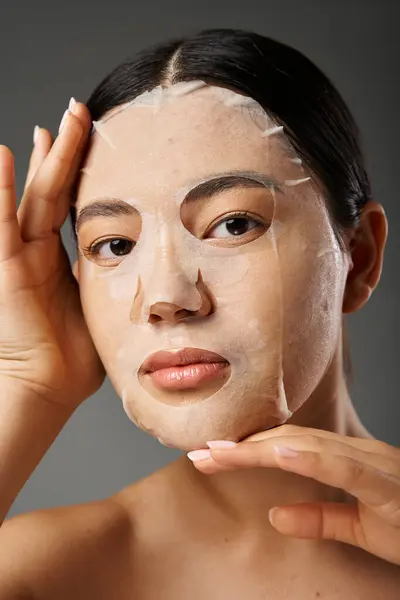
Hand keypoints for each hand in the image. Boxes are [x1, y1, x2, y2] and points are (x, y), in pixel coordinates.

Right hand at [0, 100, 104, 408]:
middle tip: (78, 112)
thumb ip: (106, 278)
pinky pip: (3, 223)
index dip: (78, 172)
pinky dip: (1, 190)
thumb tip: (130, 260)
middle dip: (65, 152)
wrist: (45, 389)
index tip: (92, 141)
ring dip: (44, 160)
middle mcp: (34, 251)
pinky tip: (2, 157)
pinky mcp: (6, 269)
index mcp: (56, 259)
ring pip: (33, 197)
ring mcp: (18, 257)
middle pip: (52, 190)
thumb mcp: (96, 306)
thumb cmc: (71, 358)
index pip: (69, 203)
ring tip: (55, 124)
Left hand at [188, 424, 399, 565]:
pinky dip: (308, 457)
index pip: (290, 447)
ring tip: (221, 451)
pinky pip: (344, 465)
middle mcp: (359, 453)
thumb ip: (320, 519)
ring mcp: (374, 463)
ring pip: (307, 446)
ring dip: (260, 447)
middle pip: (290, 441)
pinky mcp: (387, 483)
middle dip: (243, 446)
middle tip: (200, 451)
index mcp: (351, 459)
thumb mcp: (362, 528)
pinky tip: (276, 452)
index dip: (249, 448)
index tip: (210, 454)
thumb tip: (274, 517)